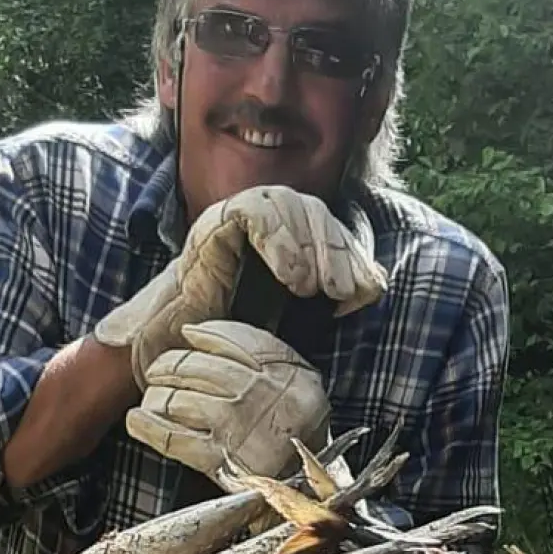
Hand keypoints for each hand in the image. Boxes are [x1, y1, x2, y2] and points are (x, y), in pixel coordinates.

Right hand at [92, 185, 385, 388]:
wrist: (177, 351)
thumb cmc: (234, 334)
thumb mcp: (297, 314)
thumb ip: (331, 293)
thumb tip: (374, 282)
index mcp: (284, 234)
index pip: (328, 225)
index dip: (352, 254)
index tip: (363, 292)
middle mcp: (261, 219)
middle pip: (313, 209)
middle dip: (336, 250)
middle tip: (342, 291)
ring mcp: (236, 216)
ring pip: (288, 202)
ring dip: (310, 244)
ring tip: (315, 287)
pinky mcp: (213, 224)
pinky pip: (253, 211)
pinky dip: (279, 239)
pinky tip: (291, 276)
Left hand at [124, 320, 329, 483]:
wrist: (309, 477)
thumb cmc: (297, 423)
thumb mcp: (296, 375)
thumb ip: (257, 349)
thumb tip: (194, 333)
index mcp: (276, 369)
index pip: (227, 339)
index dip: (201, 336)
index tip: (187, 337)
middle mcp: (254, 392)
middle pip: (192, 368)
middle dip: (167, 366)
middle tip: (158, 370)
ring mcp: (232, 424)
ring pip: (177, 398)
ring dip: (157, 395)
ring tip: (154, 396)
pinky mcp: (216, 457)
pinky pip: (170, 436)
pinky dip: (147, 426)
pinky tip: (138, 419)